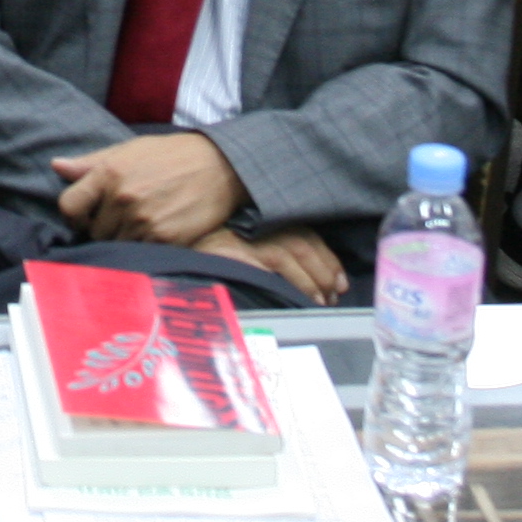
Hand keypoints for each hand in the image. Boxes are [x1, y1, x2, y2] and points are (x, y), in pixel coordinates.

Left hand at [52, 130, 250, 245]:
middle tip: (123, 219)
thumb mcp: (129, 150)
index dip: (74, 215)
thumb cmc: (170, 156)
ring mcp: (143, 220)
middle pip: (93, 231)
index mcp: (109, 172)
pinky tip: (155, 234)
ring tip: (141, 226)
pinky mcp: (164, 239)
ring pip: (115, 246)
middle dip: (103, 228)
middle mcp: (123, 197)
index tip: (85, 217)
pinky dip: (143, 249)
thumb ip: (91, 163)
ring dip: (124, 241)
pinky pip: (139, 254)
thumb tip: (56, 166)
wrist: (219, 166)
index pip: (69, 205)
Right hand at [190, 224, 346, 306]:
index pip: (307, 235)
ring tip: (322, 301)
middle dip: (325, 271)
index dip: (328, 259)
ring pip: (294, 253)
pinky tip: (303, 298)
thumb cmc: (216, 258)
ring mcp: (249, 236)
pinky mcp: (240, 250)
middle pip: (304, 244)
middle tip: (334, 296)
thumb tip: (317, 281)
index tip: (340, 281)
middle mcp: (260, 223)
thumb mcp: (250, 250)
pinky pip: (276, 264)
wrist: (180, 257)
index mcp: (266, 220)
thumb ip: (275, 255)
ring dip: (314, 280)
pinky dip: (295, 282)